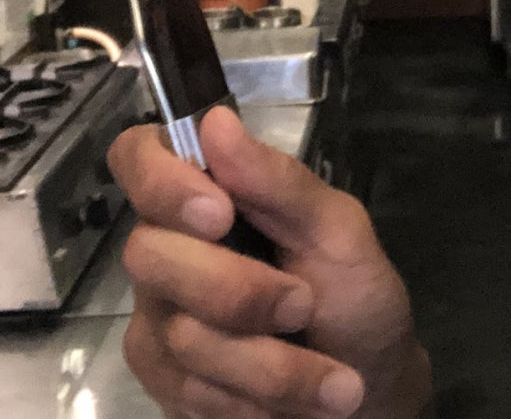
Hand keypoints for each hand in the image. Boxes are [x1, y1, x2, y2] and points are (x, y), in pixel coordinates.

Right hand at [108, 106, 431, 417]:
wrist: (372, 391)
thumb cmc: (356, 297)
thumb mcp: (339, 231)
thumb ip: (279, 181)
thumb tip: (217, 120)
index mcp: (209, 193)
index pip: (138, 157)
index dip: (161, 181)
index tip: (217, 214)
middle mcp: (169, 248)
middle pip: (151, 255)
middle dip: (238, 292)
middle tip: (304, 306)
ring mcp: (159, 317)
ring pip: (180, 335)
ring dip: (270, 364)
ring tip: (332, 379)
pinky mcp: (164, 381)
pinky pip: (188, 389)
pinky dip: (255, 400)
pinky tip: (295, 404)